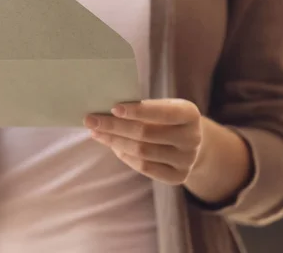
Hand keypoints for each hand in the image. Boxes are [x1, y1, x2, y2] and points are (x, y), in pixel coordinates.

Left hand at [84, 99, 201, 184]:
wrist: (188, 141)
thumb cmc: (165, 118)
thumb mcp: (160, 106)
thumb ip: (140, 107)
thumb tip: (105, 111)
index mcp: (190, 114)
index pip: (162, 112)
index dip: (137, 111)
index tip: (113, 108)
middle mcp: (192, 138)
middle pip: (146, 133)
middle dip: (114, 126)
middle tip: (90, 120)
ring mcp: (187, 160)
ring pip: (142, 152)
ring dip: (114, 141)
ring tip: (96, 132)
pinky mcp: (178, 176)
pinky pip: (145, 168)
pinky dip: (125, 156)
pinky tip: (113, 146)